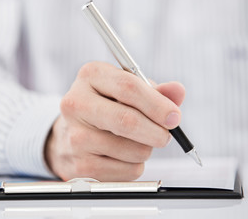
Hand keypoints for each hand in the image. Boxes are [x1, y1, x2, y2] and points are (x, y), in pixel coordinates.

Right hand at [45, 61, 184, 180]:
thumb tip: (178, 91)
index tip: (175, 117)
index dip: (157, 105)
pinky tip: (122, 156)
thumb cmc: (104, 106)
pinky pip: (126, 171)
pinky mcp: (79, 165)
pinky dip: (134, 166)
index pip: (128, 87)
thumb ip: (154, 91)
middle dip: (156, 132)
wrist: (70, 133)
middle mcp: (76, 103)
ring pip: (132, 150)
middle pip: (127, 121)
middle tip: (165, 136)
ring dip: (145, 150)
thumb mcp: (126, 90)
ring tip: (135, 142)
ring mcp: (75, 136)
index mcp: (90, 76)